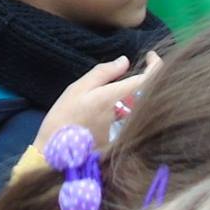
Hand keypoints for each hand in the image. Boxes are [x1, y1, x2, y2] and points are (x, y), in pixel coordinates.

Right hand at [36, 54, 158, 149]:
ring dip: (132, 98)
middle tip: (131, 73)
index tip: (150, 57)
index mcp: (112, 98)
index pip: (147, 80)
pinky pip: (130, 121)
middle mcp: (123, 115)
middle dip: (142, 82)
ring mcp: (125, 131)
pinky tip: (109, 113)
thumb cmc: (63, 117)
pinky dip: (124, 113)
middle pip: (146, 95)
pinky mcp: (122, 142)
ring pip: (137, 108)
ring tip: (115, 95)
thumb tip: (125, 61)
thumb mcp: (77, 88)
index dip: (155, 66)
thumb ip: (102, 73)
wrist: (54, 153)